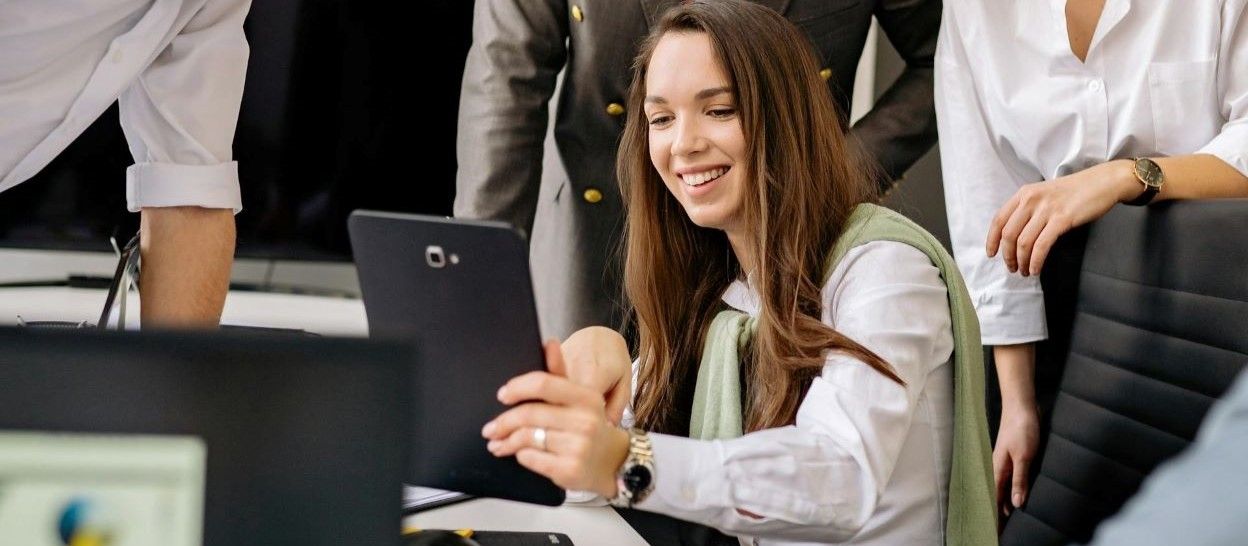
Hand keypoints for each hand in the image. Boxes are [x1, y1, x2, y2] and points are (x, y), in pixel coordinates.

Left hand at [482, 341, 629, 497]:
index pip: (544, 384)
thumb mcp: (580, 399)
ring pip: (527, 438)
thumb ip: (560, 373)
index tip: (502, 395)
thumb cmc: (589, 425)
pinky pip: (531, 459)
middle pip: (529, 414)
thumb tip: (549, 343)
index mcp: (586, 397)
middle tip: (490, 428)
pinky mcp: (569, 470)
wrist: (613, 460)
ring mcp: (578, 447)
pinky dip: (521, 455)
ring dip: (506, 441)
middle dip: (503, 422)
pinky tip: (520, 454)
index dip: (517, 388)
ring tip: (497, 443)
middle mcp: (585, 421)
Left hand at [987, 160, 1137, 275]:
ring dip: (1021, 261)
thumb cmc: (1074, 191)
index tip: (992, 254)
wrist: (1102, 182)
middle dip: (1008, 256)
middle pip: (1008, 234)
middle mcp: (1031, 200)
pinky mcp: (1062, 219)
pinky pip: (1042, 245)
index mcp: (1023, 194)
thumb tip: (1015, 236)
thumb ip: (1028, 209)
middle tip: (1012, 268)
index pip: (998, 220)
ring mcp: (1046, 209)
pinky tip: (1036, 269)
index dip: (992, 240)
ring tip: (1025, 271)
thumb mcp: (1044, 194)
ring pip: (1023, 242)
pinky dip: (1036, 261)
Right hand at [994, 404, 1039, 516]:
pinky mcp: (1015, 454)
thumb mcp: (1023, 457)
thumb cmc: (1021, 429)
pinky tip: (1018, 490)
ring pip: (1004, 485)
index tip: (996, 529)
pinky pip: (1012, 476)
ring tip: (1009, 514)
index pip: (995, 497)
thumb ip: (1019, 480)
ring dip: (1006, 498)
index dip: (996, 512)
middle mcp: (1000, 465)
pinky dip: (1013, 487)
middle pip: (998, 492)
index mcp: (999, 468)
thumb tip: (1016, 503)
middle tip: (1003, 524)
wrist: (1021, 405)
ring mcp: (1007, 460)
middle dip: (999, 509)